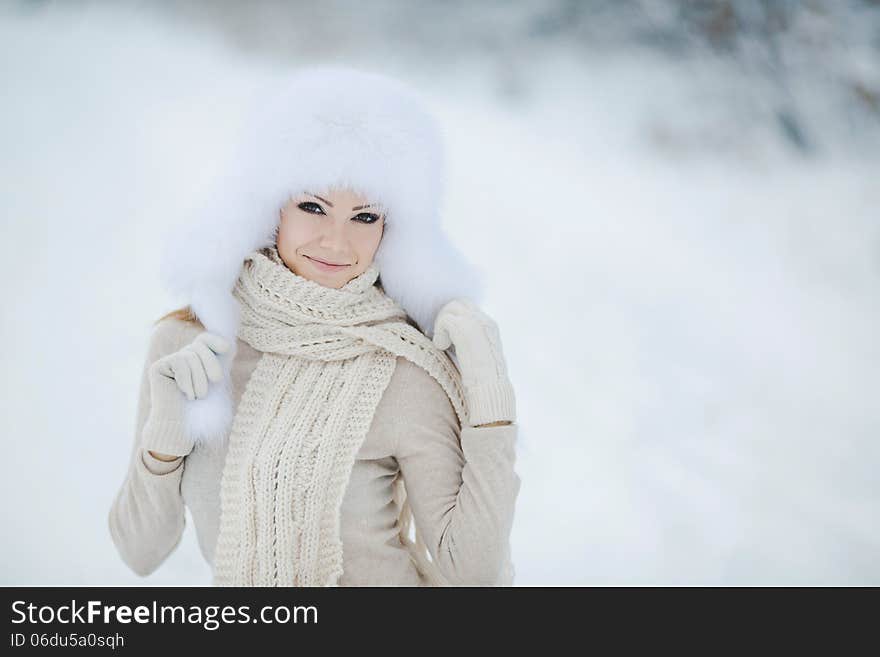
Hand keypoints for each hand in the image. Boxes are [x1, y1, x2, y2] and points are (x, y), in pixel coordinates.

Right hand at [142, 331, 230, 456]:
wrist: (180, 425)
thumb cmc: (200, 408)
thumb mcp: (214, 382)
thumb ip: (218, 364)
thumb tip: (228, 344)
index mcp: (197, 358)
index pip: (205, 339)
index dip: (215, 340)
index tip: (227, 348)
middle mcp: (182, 356)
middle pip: (199, 345)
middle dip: (211, 362)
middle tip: (217, 380)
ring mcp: (169, 361)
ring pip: (190, 355)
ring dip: (199, 378)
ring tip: (198, 395)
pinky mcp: (158, 367)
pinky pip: (179, 363)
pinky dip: (186, 381)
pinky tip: (185, 394)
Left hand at [432, 299, 515, 426]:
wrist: (490, 388)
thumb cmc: (482, 379)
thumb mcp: (477, 354)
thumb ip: (468, 340)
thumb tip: (449, 336)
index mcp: (490, 326)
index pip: (467, 307)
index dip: (454, 318)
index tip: (448, 337)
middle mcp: (485, 321)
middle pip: (458, 303)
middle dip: (446, 318)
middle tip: (442, 339)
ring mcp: (477, 324)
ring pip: (450, 309)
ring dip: (441, 325)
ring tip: (442, 344)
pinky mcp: (466, 330)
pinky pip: (446, 320)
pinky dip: (440, 333)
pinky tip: (442, 347)